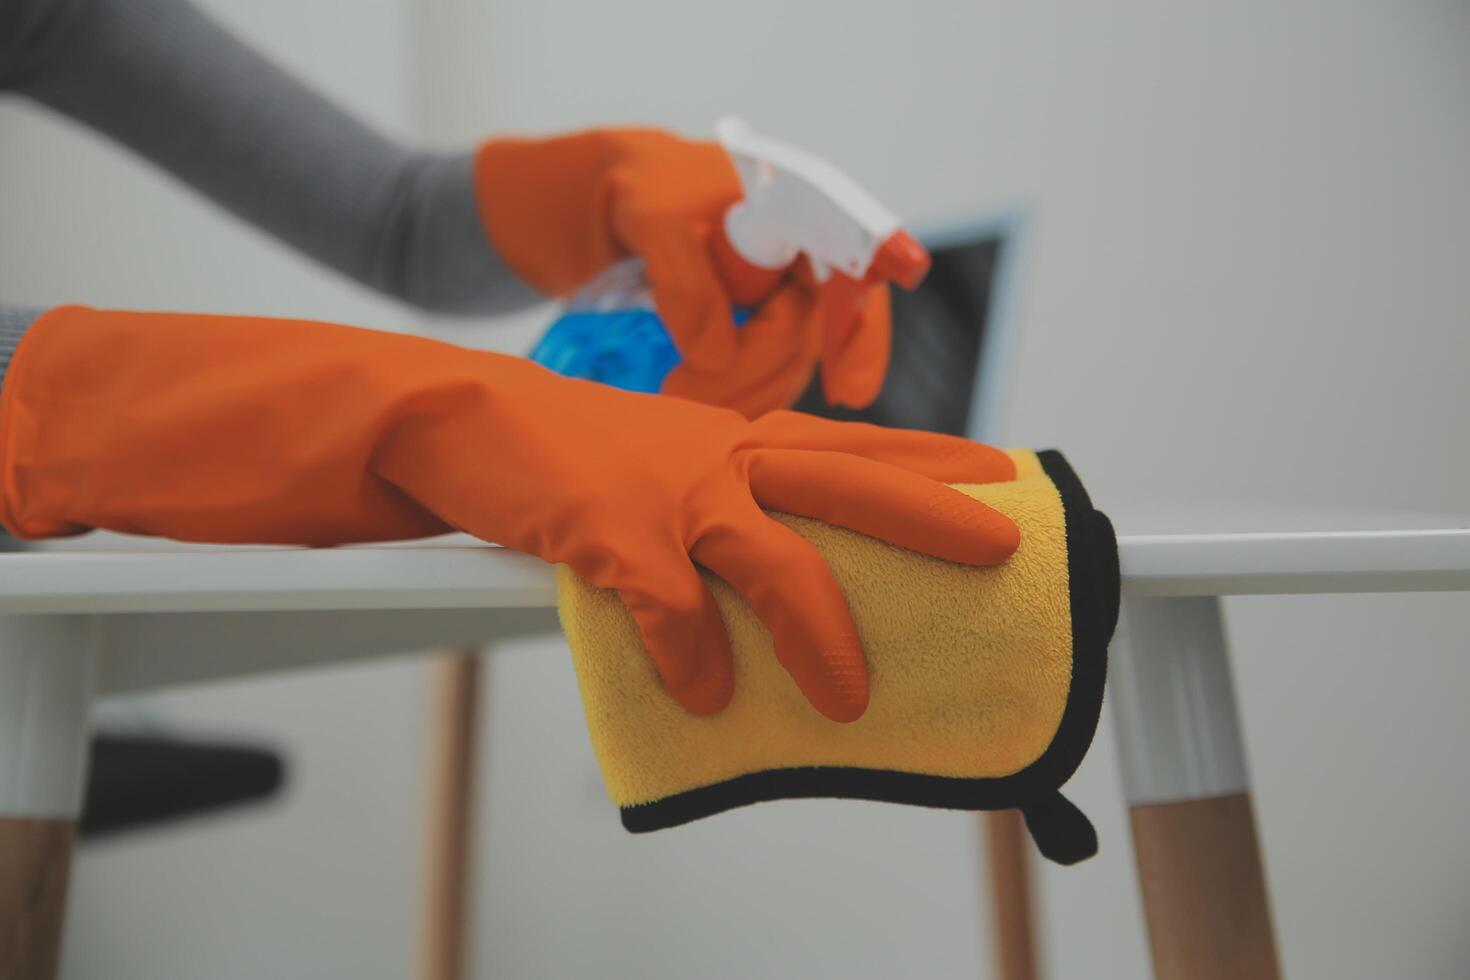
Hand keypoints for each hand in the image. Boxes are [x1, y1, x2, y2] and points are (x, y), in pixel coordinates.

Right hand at [2, 308, 1016, 720]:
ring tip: (849, 699)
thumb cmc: (572, 452)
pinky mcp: (609, 530)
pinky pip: (668, 609)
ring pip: (772, 557)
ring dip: (816, 629)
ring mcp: (667, 490)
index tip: (1000, 474)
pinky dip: (689, 659)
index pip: (854, 444)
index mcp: (735, 436)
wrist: (462, 416)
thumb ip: (727, 494)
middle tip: (999, 547)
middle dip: (928, 514)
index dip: (931, 460)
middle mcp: (719, 455)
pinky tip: (704, 699)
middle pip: (847, 482)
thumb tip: (785, 564)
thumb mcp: (665, 457)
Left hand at [474, 128, 892, 416]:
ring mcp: (770, 302)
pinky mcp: (741, 338)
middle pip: (807, 339)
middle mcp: (795, 259)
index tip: (850, 391)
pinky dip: (728, 400)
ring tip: (672, 399)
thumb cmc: (630, 187)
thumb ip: (684, 274)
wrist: (585, 204)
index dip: (861, 332)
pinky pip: (754, 380)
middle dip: (754, 377)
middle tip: (681, 394)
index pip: (852, 269)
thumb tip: (716, 354)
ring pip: (782, 369)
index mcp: (791, 209)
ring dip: (738, 397)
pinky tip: (693, 405)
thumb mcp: (646, 211)